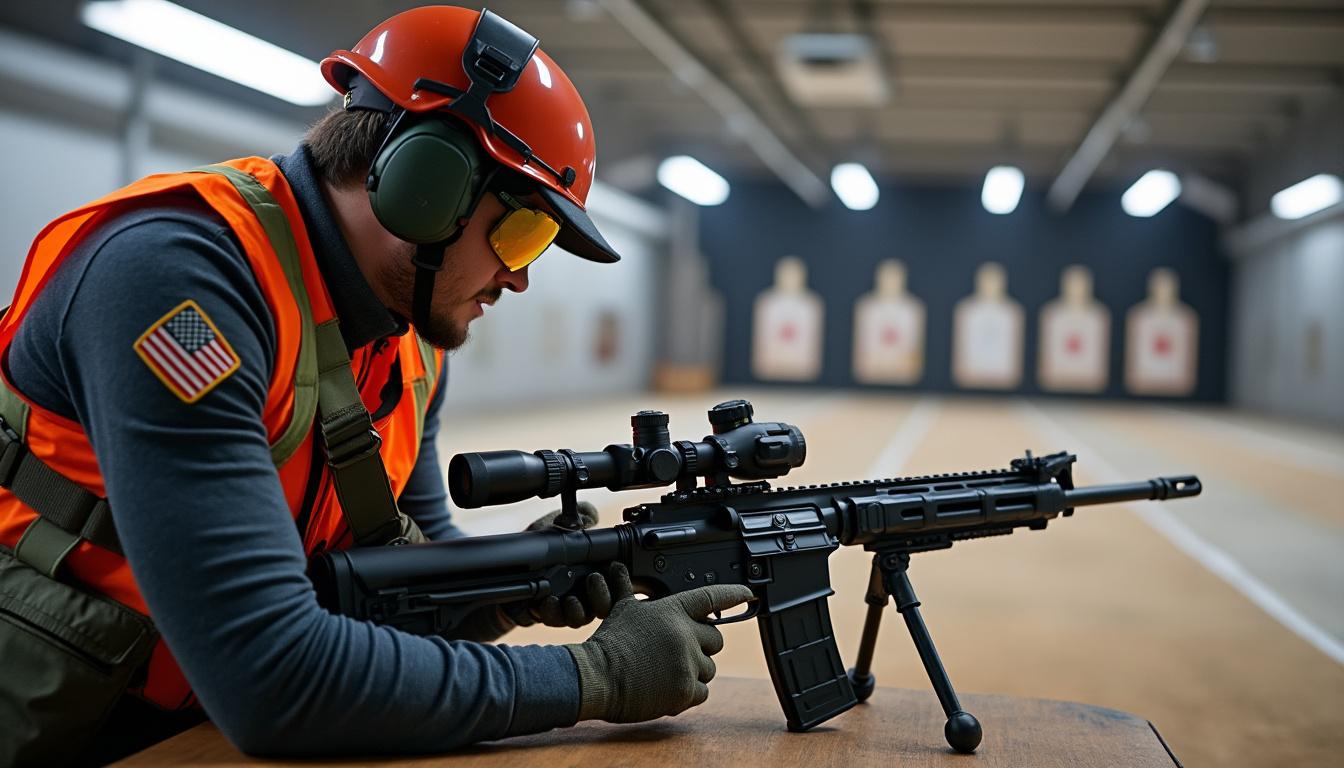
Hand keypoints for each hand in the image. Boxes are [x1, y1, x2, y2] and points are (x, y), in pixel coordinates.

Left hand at [510, 501, 608, 628]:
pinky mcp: (548, 615)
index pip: (618, 585)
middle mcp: (585, 595)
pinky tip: (545, 602)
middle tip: (593, 578)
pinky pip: (553, 620)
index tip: (615, 566)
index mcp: (595, 575)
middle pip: (604, 607)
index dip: (622, 580)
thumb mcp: (558, 526)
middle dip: (602, 596)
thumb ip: (579, 518)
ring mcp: (567, 608)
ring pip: (580, 618)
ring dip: (575, 610)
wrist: (513, 566)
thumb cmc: (542, 547)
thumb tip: (590, 516)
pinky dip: (550, 612)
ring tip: (568, 598)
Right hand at [564, 562, 753, 722]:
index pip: (710, 598)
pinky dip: (688, 693)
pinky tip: (666, 688)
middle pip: (715, 640)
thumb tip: (618, 569)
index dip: (732, 594)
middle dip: (702, 646)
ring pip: (709, 668)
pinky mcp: (685, 690)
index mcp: (673, 611)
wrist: (598, 676)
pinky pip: (702, 692)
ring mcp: (688, 663)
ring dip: (693, 671)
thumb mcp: (622, 609)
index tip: (748, 594)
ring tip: (665, 672)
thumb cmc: (609, 642)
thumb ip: (629, 590)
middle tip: (677, 652)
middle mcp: (685, 634)